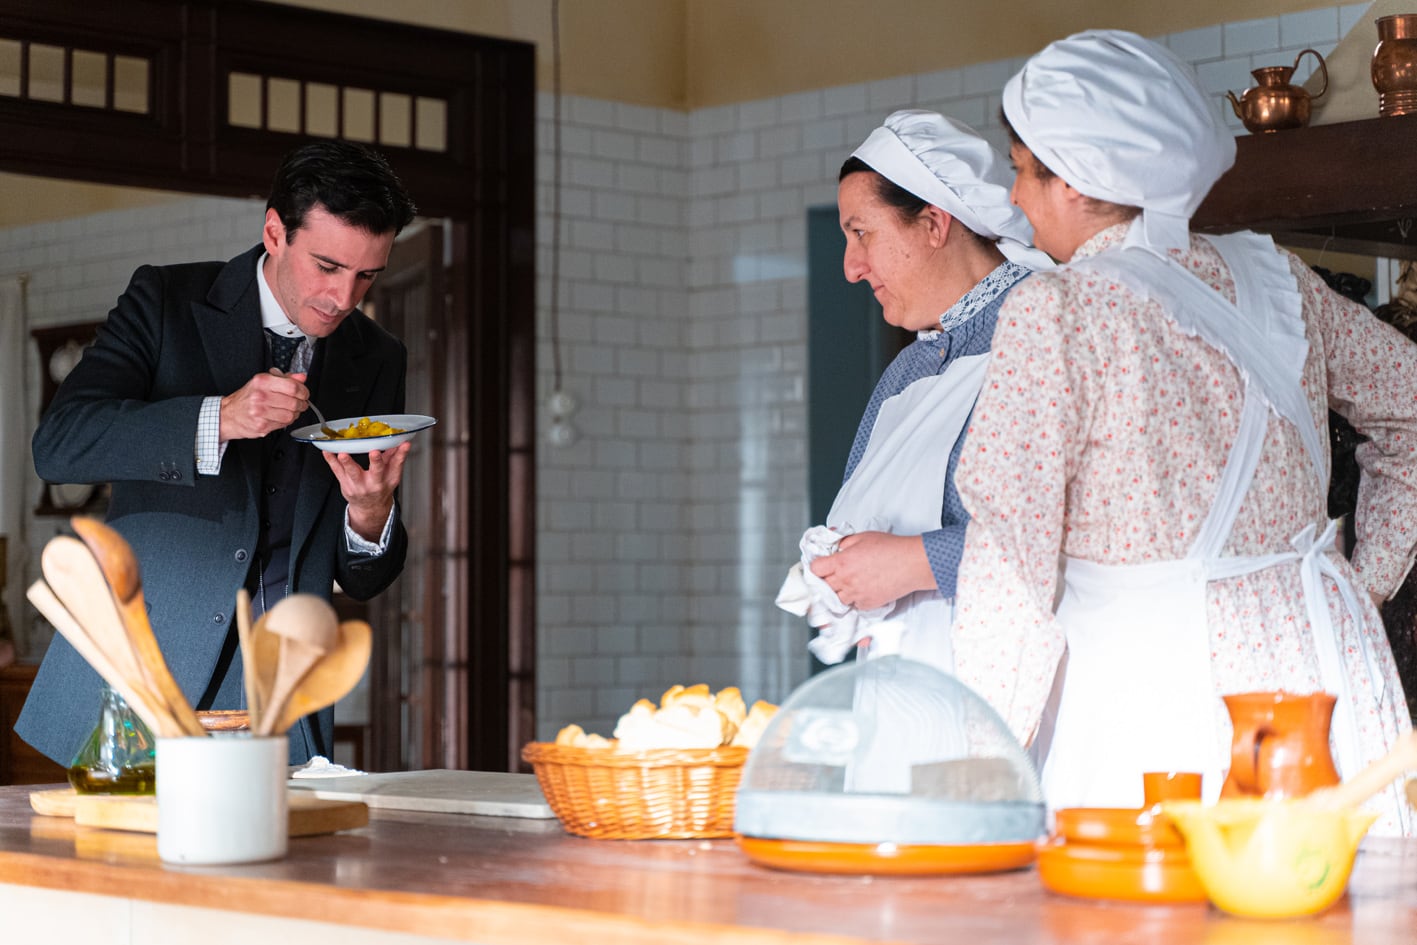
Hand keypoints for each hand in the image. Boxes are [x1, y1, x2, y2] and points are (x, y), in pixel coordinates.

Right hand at [218, 369, 309, 441]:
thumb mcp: (264, 382)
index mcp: (262, 382)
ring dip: (295, 414)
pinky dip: (286, 421)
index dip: (304, 391)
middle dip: (302, 404)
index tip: (304, 393)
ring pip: (291, 415)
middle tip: (300, 403)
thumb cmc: (247, 398)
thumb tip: (302, 377)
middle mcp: (260, 396)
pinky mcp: (261, 425)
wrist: (229, 415)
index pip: (293, 387)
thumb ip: (285, 378)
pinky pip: (283, 424)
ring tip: (291, 411)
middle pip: (294, 402)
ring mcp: (260, 412)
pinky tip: (281, 417)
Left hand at [323, 442, 412, 541]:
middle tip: (374, 452)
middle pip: (375, 472)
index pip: (395, 466)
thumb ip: (397, 458)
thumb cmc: (381, 488)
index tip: (404, 445)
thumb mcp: (392, 476)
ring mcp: (358, 484)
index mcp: (387, 479)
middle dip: (375, 461)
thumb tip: (403, 443)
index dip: (400, 455)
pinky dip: (331, 460)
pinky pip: (337, 471)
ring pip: (352, 472)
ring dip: (347, 462)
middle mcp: (374, 483)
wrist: (369, 507)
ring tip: (343, 453)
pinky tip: (327, 451)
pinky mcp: (345, 484)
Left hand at [808, 531, 933, 611]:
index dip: (818, 566)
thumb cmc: (891, 548)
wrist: (911, 563)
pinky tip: (864, 588)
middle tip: (837, 573)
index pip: (816, 569)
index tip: (823, 565)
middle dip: (828, 579)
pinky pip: (853, 605)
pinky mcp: (868, 604)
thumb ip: (843, 542)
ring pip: (837, 598)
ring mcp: (856, 594)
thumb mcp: (862, 537)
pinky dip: (855, 599)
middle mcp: (846, 580)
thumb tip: (833, 545)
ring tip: (851, 581)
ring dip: (840, 591)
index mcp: (842, 562)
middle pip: (824, 586)